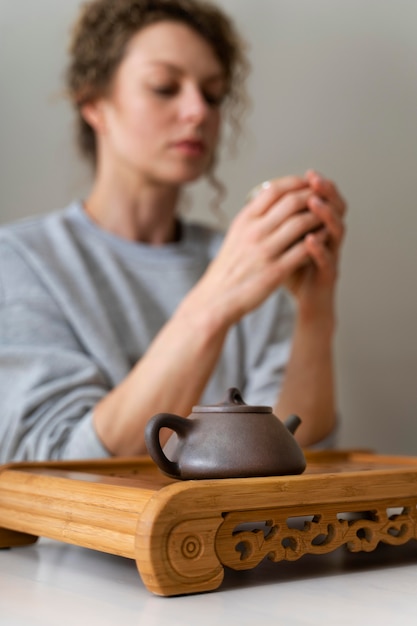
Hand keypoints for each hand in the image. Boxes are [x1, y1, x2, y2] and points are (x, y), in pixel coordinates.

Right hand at [189, 175, 325, 326]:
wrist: (217, 298)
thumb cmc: (229, 267)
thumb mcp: (236, 234)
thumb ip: (254, 216)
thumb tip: (271, 196)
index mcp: (244, 220)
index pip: (273, 190)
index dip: (295, 183)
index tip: (307, 184)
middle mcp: (254, 232)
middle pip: (291, 202)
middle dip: (312, 197)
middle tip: (324, 198)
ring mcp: (265, 251)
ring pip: (301, 223)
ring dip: (318, 218)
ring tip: (327, 218)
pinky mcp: (275, 271)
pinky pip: (304, 250)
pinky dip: (317, 241)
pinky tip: (323, 239)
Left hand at [284, 170, 346, 325]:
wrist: (305, 303)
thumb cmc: (293, 272)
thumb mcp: (283, 243)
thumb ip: (279, 224)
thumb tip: (262, 199)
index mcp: (319, 228)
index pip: (325, 201)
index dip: (318, 187)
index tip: (308, 173)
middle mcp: (330, 239)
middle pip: (337, 209)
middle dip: (326, 193)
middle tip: (315, 179)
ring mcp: (332, 257)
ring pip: (336, 231)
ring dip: (325, 215)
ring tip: (314, 203)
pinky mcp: (328, 276)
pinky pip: (328, 260)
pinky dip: (319, 249)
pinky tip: (311, 239)